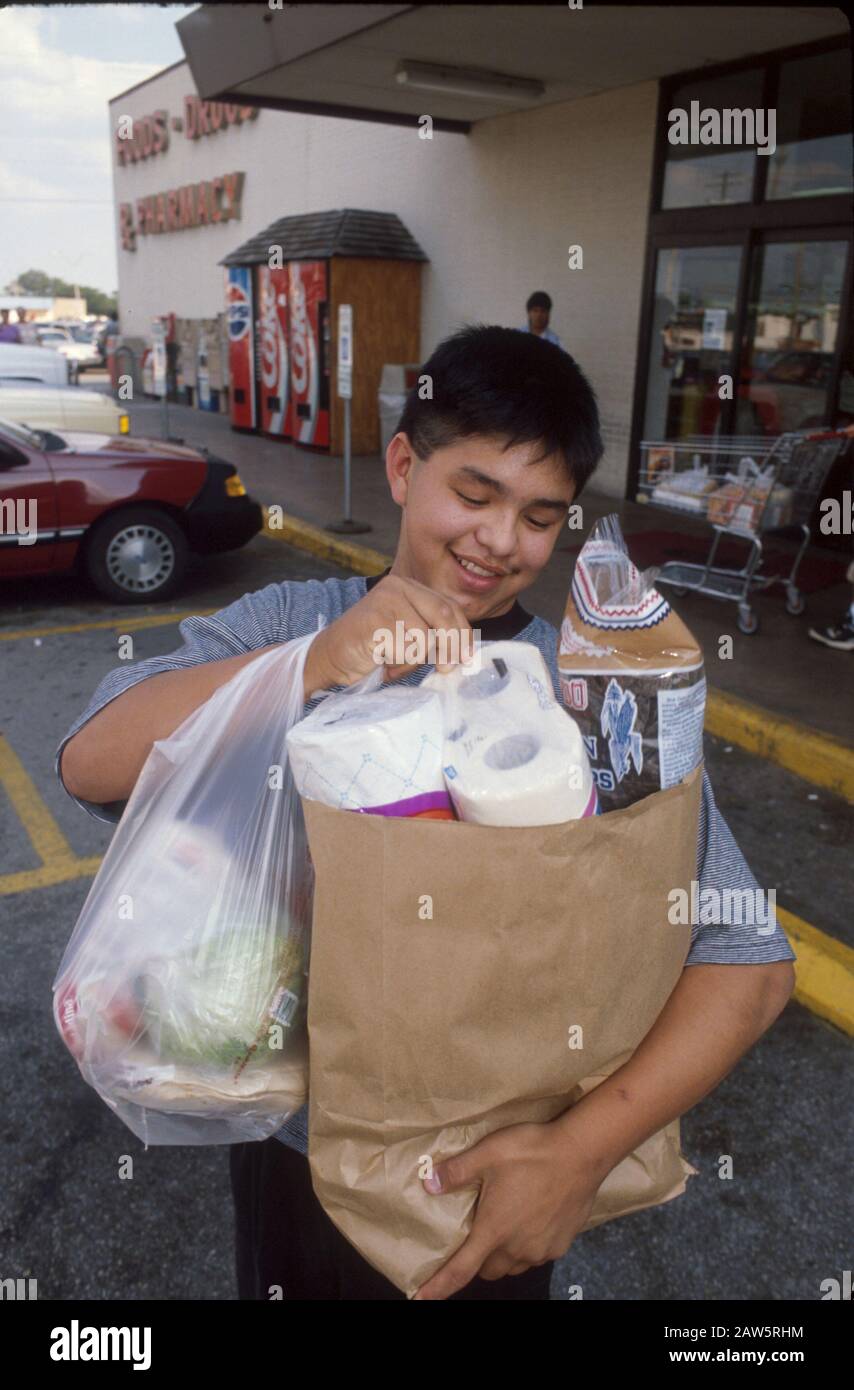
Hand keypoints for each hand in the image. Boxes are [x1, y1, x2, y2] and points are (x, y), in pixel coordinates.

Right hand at [306, 573, 471, 691]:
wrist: (330, 657)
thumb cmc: (372, 649)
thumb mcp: (409, 635)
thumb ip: (433, 634)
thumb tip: (466, 653)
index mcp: (409, 586)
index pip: (450, 607)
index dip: (463, 634)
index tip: (468, 657)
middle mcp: (398, 587)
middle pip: (444, 616)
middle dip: (451, 647)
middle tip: (445, 669)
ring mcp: (385, 601)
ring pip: (426, 637)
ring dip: (414, 660)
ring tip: (393, 660)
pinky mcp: (375, 620)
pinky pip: (407, 649)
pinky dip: (399, 663)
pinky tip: (383, 661)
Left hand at [412, 1120, 603, 1299]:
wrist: (581, 1153)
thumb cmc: (532, 1152)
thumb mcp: (488, 1153)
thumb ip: (457, 1172)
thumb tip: (429, 1183)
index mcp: (493, 1230)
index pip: (460, 1270)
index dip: (438, 1287)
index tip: (421, 1298)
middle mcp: (517, 1248)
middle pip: (489, 1270)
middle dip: (479, 1259)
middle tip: (478, 1232)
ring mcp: (541, 1250)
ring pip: (514, 1265)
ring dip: (504, 1254)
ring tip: (506, 1223)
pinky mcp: (561, 1244)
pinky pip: (536, 1255)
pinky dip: (528, 1246)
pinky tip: (532, 1220)